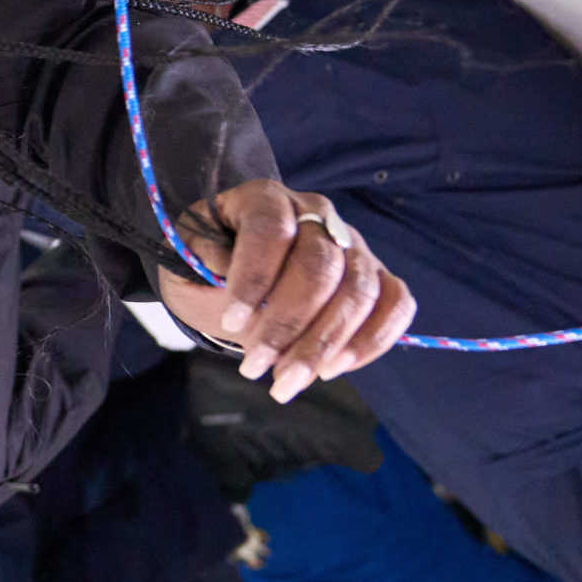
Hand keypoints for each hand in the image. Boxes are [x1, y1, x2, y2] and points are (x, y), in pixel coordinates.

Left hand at [158, 180, 415, 401]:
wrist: (226, 271)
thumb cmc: (205, 263)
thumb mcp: (185, 260)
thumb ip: (202, 263)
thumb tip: (226, 274)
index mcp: (264, 198)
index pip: (270, 230)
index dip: (253, 278)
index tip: (230, 322)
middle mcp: (316, 213)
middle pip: (320, 265)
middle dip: (287, 325)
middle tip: (254, 367)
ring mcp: (352, 244)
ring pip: (359, 291)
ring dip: (324, 345)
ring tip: (287, 382)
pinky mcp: (375, 276)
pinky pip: (395, 304)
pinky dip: (371, 340)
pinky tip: (333, 369)